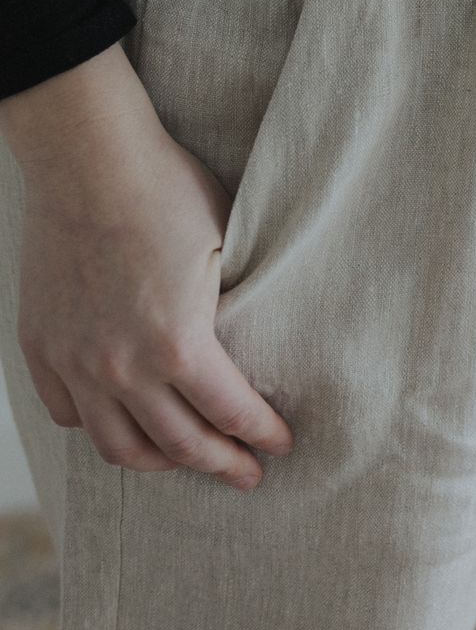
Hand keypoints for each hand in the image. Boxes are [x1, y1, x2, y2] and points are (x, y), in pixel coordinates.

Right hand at [0, 44, 294, 491]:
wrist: (90, 157)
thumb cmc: (167, 189)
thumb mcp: (226, 246)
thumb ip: (235, 307)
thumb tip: (255, 344)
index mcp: (178, 343)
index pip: (231, 414)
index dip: (261, 434)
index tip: (280, 445)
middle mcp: (123, 367)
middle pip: (179, 445)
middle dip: (221, 463)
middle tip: (246, 471)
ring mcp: (76, 361)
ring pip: (118, 445)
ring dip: (159, 460)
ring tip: (187, 457)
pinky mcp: (42, 345)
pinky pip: (69, 411)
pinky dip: (99, 426)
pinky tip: (123, 420)